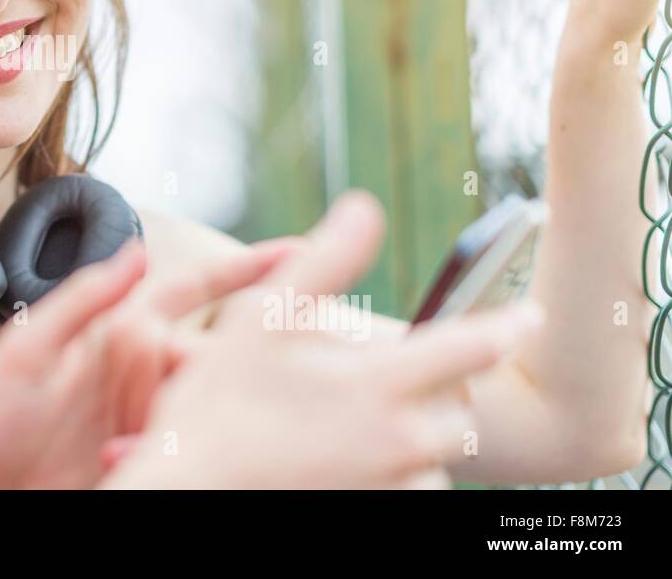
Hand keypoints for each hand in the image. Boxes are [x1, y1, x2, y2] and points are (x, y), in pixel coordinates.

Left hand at [0, 236, 294, 489]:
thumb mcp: (28, 349)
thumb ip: (82, 300)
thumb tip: (135, 253)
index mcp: (113, 333)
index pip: (189, 292)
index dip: (241, 270)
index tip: (293, 253)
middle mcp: (136, 370)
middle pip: (205, 354)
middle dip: (218, 368)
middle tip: (212, 387)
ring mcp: (143, 414)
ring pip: (199, 403)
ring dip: (187, 419)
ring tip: (129, 439)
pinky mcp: (145, 454)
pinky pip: (184, 446)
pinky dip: (175, 453)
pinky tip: (144, 461)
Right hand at [100, 192, 544, 488]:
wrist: (190, 490)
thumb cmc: (217, 404)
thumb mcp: (261, 318)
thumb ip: (324, 260)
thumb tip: (364, 207)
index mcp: (376, 386)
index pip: (471, 347)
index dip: (507, 325)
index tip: (531, 315)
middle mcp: (397, 444)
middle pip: (461, 413)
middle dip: (447, 391)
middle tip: (411, 377)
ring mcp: (388, 488)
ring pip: (437, 459)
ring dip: (418, 437)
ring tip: (368, 422)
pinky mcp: (373, 515)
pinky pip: (409, 491)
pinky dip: (395, 472)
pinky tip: (350, 457)